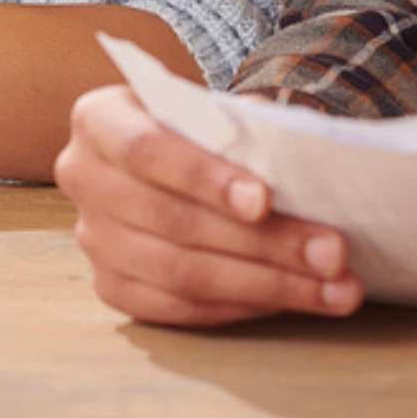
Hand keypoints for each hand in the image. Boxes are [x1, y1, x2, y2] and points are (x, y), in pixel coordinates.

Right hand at [55, 84, 362, 325]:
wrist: (164, 159)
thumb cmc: (196, 128)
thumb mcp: (214, 109)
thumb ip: (248, 124)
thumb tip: (305, 146)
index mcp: (98, 119)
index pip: (145, 150)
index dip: (205, 178)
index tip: (265, 200)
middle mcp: (82, 177)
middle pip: (172, 220)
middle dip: (262, 242)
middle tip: (333, 253)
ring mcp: (91, 239)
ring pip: (180, 273)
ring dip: (267, 284)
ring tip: (334, 289)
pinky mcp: (110, 286)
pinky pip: (178, 309)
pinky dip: (240, 306)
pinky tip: (292, 301)